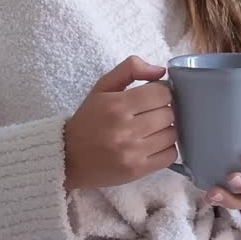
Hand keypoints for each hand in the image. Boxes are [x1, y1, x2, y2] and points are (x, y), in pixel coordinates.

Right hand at [63, 56, 175, 191]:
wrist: (67, 157)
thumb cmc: (88, 119)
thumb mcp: (102, 87)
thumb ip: (130, 69)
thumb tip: (160, 71)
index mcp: (117, 105)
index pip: (162, 93)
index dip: (161, 93)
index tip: (152, 98)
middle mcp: (125, 129)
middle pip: (169, 114)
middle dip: (163, 111)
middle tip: (151, 114)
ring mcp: (132, 152)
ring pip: (172, 134)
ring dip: (166, 130)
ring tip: (151, 130)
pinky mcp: (136, 170)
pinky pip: (170, 156)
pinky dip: (166, 149)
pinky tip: (153, 145)